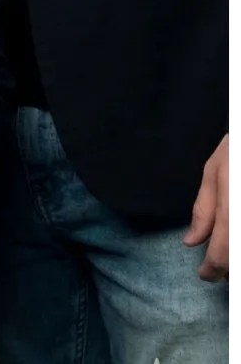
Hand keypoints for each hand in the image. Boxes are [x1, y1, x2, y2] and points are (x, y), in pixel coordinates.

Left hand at [183, 132, 231, 280]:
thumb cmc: (235, 152)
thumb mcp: (214, 174)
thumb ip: (203, 211)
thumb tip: (190, 243)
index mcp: (232, 213)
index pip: (223, 256)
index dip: (212, 270)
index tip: (205, 274)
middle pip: (237, 260)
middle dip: (228, 268)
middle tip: (217, 265)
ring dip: (235, 258)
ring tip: (228, 253)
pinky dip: (239, 246)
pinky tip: (234, 240)